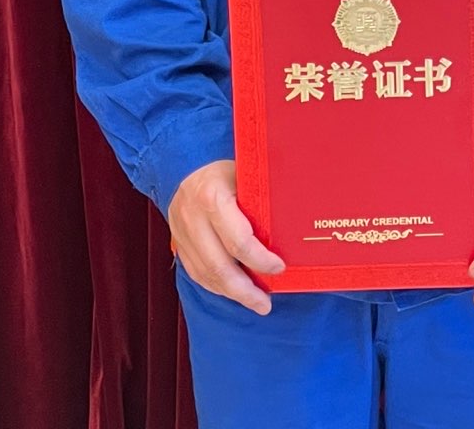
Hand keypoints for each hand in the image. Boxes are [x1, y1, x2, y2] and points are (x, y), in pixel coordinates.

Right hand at [167, 159, 284, 313]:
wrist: (186, 169)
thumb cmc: (225, 172)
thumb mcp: (244, 175)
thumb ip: (260, 199)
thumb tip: (294, 224)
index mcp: (212, 196)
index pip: (238, 240)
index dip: (260, 259)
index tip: (279, 268)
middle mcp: (192, 217)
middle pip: (219, 266)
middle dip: (245, 290)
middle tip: (265, 304)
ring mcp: (182, 234)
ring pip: (206, 275)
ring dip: (232, 294)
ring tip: (256, 303)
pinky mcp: (178, 245)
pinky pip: (197, 274)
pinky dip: (217, 287)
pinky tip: (234, 292)